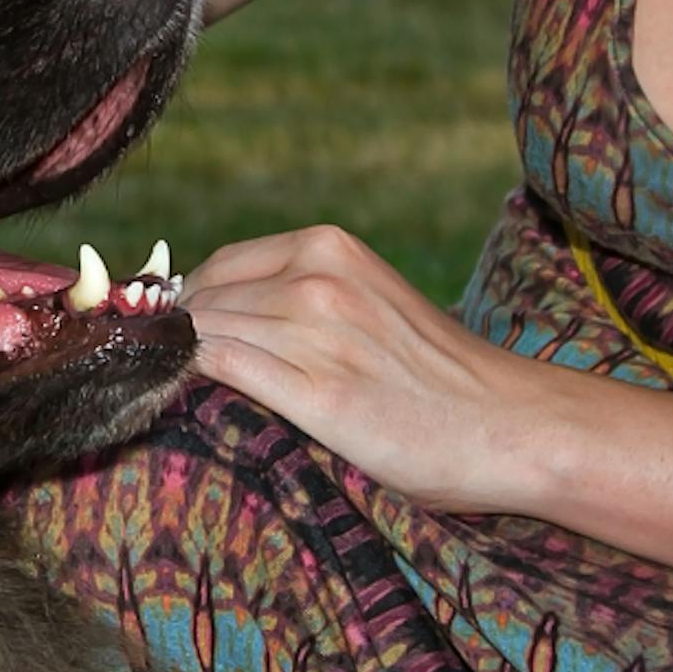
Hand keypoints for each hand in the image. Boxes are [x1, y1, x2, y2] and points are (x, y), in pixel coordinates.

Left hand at [181, 224, 564, 517]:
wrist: (511, 424)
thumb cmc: (440, 376)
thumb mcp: (370, 304)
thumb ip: (303, 298)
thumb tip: (215, 321)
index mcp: (331, 248)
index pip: (221, 267)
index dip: (186, 307)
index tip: (171, 341)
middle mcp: (321, 279)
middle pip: (205, 300)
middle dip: (173, 338)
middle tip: (161, 376)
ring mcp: (319, 332)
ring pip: (206, 332)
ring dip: (177, 362)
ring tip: (167, 393)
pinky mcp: (320, 393)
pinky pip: (224, 369)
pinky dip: (190, 380)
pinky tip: (184, 401)